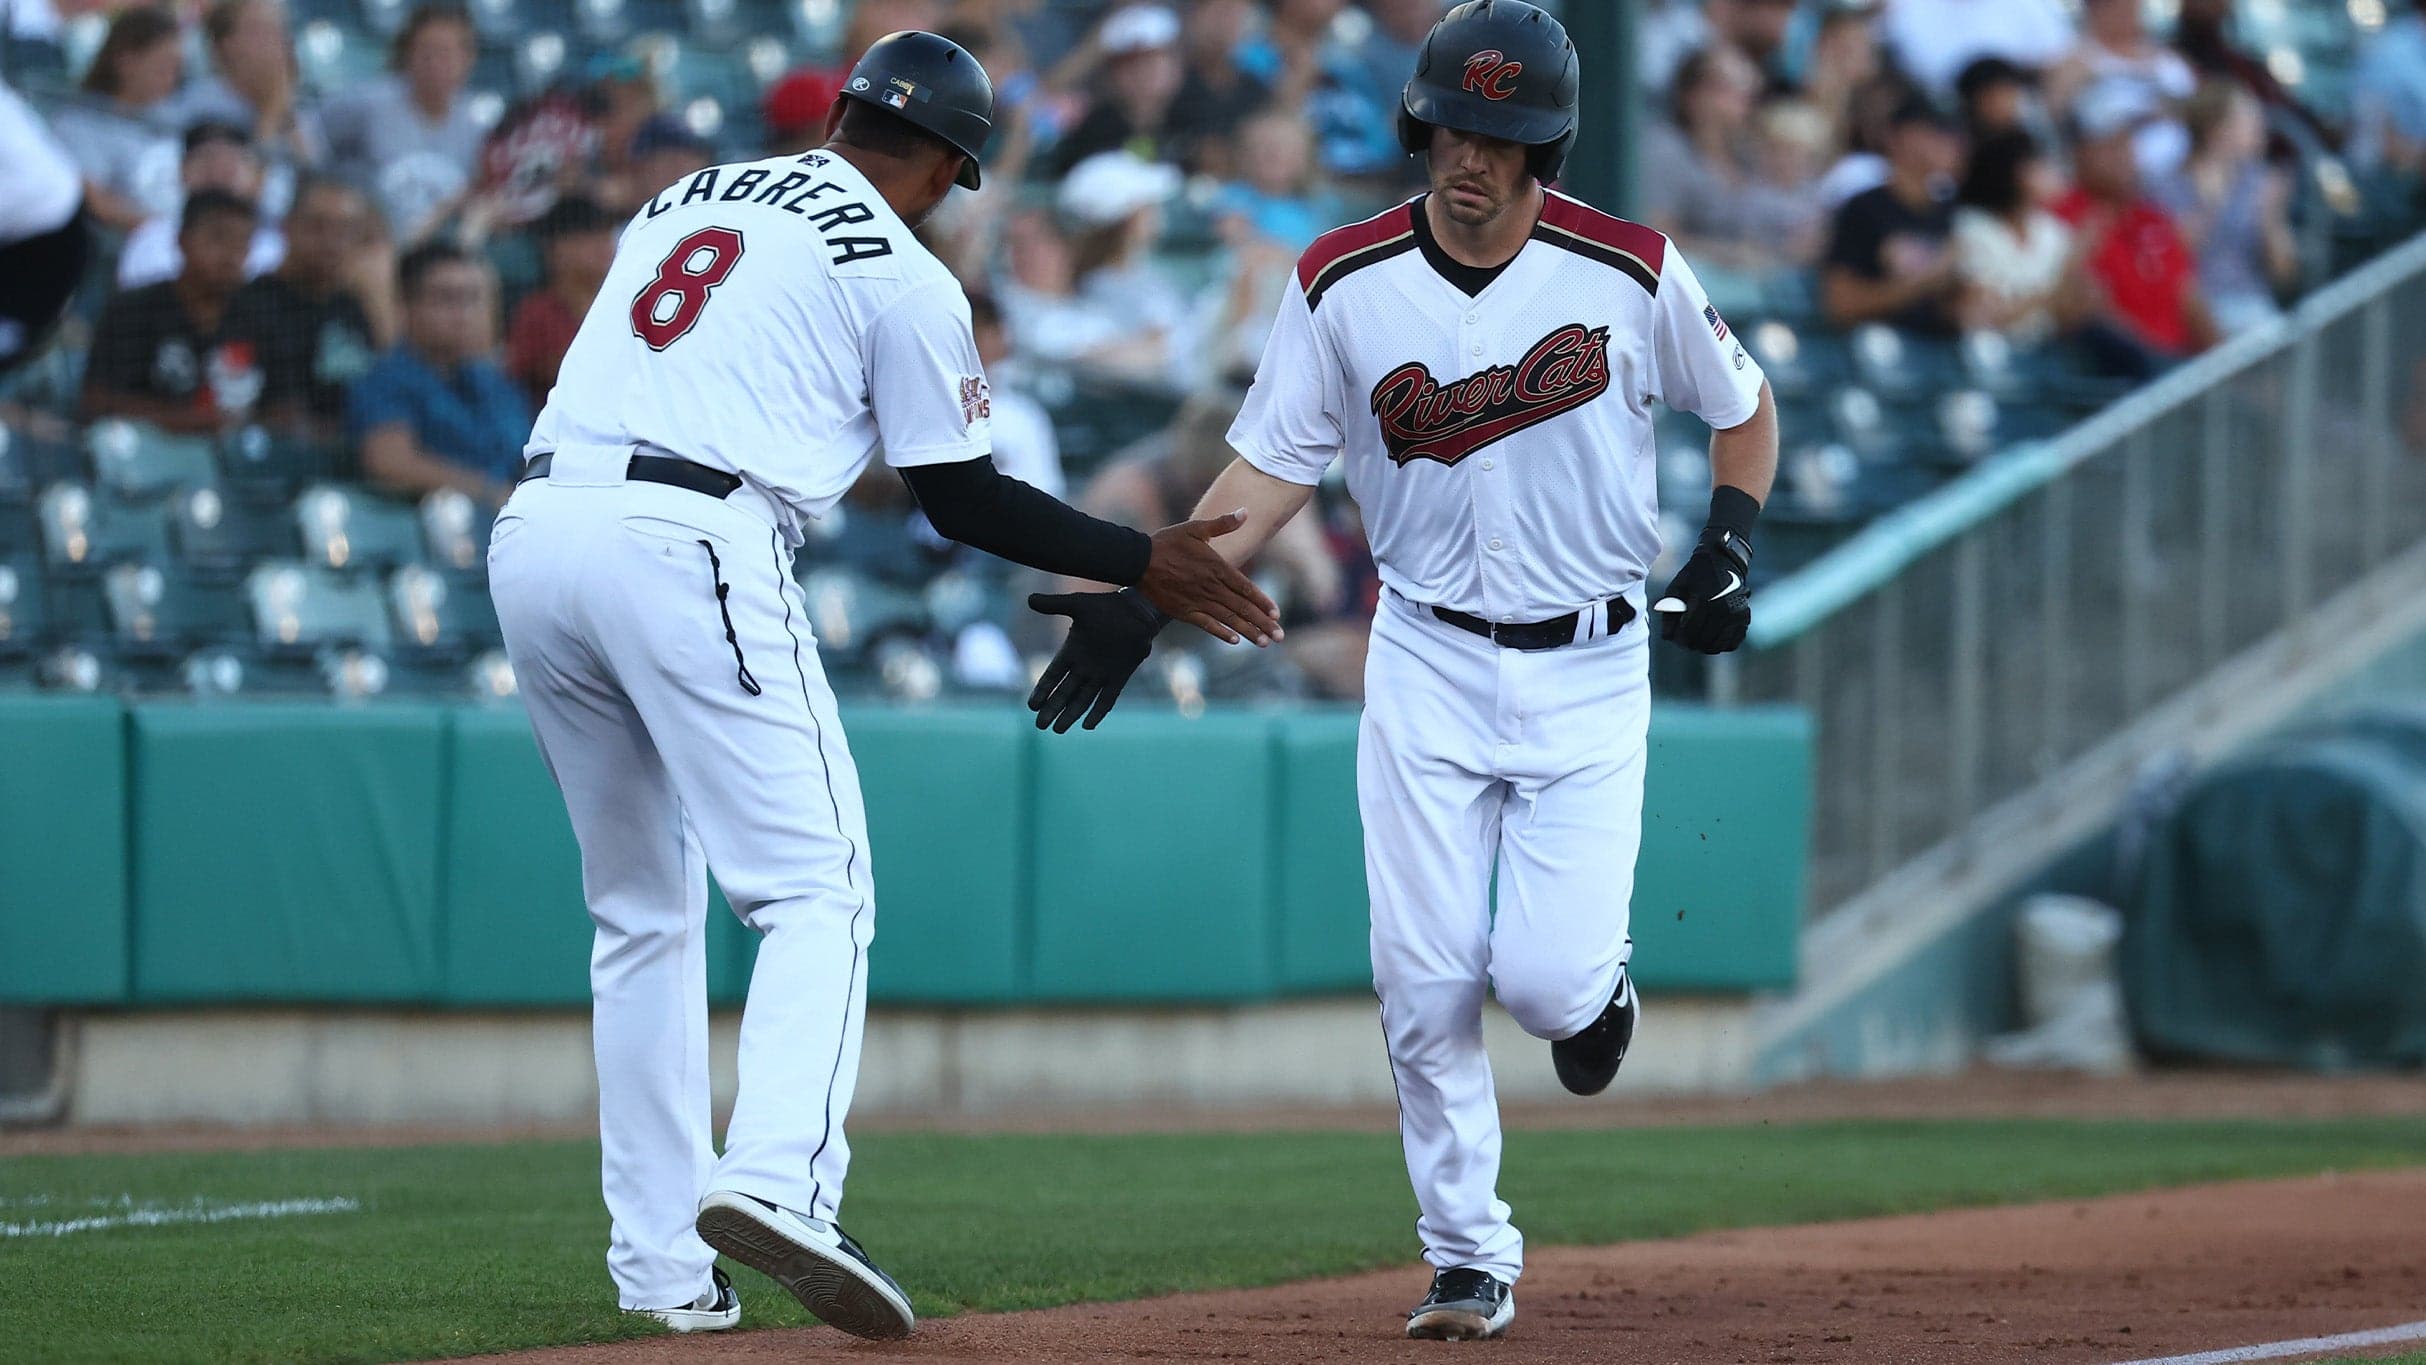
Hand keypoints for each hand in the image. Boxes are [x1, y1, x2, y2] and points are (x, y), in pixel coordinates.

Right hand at [1026, 590, 1165, 732]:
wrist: (1138, 611)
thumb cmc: (1108, 606)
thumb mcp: (1078, 604)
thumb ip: (1054, 605)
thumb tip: (1029, 599)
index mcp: (1072, 650)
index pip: (1053, 675)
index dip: (1043, 690)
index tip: (1032, 705)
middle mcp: (1085, 666)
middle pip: (1064, 693)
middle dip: (1052, 709)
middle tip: (1040, 725)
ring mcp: (1102, 674)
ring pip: (1082, 699)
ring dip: (1070, 714)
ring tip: (1058, 729)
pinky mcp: (1119, 678)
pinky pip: (1107, 699)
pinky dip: (1098, 712)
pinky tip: (1088, 725)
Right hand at [1139, 509, 1282, 645]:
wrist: (1138, 560)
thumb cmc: (1167, 542)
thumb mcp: (1196, 528)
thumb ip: (1222, 524)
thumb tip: (1245, 512)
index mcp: (1216, 567)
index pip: (1246, 587)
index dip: (1262, 602)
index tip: (1277, 614)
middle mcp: (1210, 587)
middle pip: (1242, 607)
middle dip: (1262, 623)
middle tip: (1279, 636)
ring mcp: (1197, 601)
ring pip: (1228, 619)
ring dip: (1248, 632)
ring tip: (1264, 643)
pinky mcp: (1183, 611)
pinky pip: (1206, 624)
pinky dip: (1221, 632)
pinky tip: (1234, 640)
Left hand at [1653, 526, 1752, 653]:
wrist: (1723, 560)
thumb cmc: (1695, 575)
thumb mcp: (1676, 588)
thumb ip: (1669, 613)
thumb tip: (1666, 637)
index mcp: (1704, 601)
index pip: (1688, 632)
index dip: (1678, 638)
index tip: (1675, 637)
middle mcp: (1723, 609)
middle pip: (1702, 642)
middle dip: (1689, 643)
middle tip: (1684, 639)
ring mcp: (1736, 615)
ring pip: (1716, 646)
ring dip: (1703, 646)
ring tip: (1696, 638)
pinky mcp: (1744, 618)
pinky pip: (1731, 644)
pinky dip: (1720, 645)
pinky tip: (1712, 637)